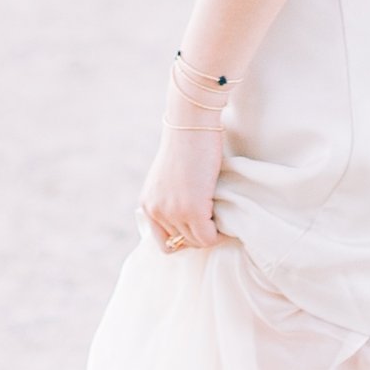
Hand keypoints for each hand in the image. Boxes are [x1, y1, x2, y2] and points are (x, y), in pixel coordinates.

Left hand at [139, 110, 223, 256]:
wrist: (191, 125)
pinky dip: (218, 232)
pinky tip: (221, 214)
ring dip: (209, 231)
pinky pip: (208, 238)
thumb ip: (170, 199)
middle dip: (198, 233)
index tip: (197, 226)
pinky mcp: (192, 210)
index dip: (183, 238)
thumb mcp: (168, 178)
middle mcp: (155, 211)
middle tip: (211, 216)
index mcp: (147, 204)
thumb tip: (188, 221)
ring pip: (196, 242)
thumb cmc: (186, 145)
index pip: (163, 243)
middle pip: (182, 244)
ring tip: (216, 211)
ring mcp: (173, 212)